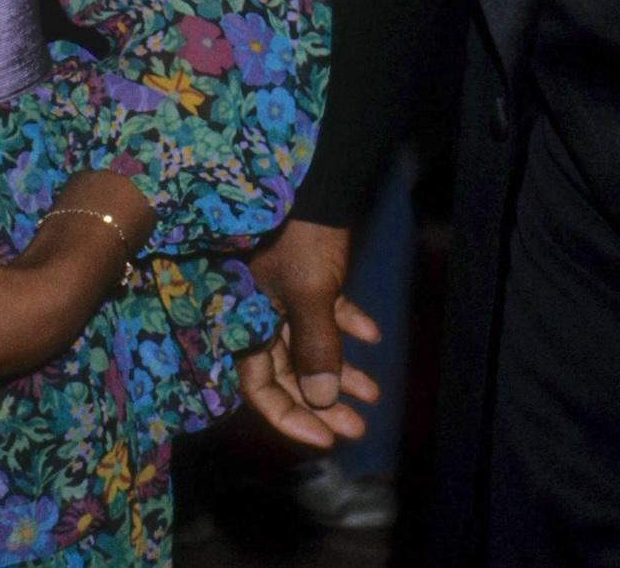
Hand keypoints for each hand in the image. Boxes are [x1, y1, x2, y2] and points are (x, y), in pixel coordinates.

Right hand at [238, 217, 380, 448]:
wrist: (317, 180)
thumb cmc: (304, 238)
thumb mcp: (311, 294)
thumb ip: (315, 347)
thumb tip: (322, 399)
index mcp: (246, 322)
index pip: (259, 387)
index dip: (290, 417)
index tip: (326, 439)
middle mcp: (259, 315)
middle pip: (288, 373)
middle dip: (323, 402)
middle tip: (357, 425)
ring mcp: (281, 296)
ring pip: (309, 347)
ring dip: (341, 370)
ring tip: (373, 393)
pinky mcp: (305, 277)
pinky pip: (324, 313)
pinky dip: (346, 325)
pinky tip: (372, 334)